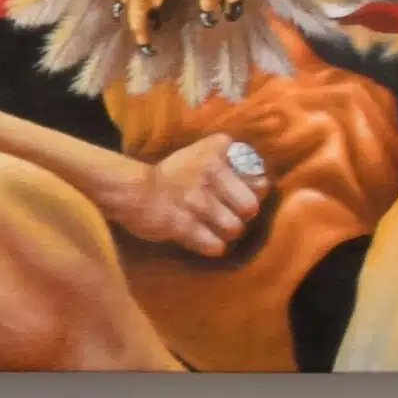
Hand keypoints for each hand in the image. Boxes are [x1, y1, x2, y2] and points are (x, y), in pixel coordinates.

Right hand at [64, 132, 266, 257]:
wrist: (131, 189)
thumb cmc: (174, 175)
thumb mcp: (204, 156)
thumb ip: (236, 164)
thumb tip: (266, 185)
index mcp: (218, 151)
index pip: (259, 179)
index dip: (253, 193)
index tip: (237, 195)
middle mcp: (210, 172)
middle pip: (250, 208)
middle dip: (241, 217)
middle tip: (227, 216)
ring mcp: (195, 199)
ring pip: (235, 229)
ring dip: (226, 233)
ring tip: (213, 227)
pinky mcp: (180, 224)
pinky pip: (214, 245)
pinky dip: (212, 246)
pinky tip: (203, 240)